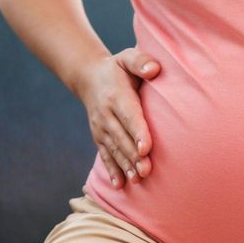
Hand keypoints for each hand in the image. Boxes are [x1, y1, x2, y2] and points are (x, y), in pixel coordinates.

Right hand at [73, 48, 159, 188]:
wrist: (89, 77)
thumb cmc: (118, 68)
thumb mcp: (127, 57)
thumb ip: (141, 61)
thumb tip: (154, 69)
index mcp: (116, 95)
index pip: (129, 115)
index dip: (138, 132)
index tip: (146, 148)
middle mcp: (106, 114)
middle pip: (122, 137)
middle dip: (134, 156)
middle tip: (147, 171)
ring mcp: (101, 128)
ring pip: (114, 149)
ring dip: (126, 166)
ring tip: (138, 180)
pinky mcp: (99, 137)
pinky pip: (105, 155)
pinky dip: (112, 170)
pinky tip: (120, 185)